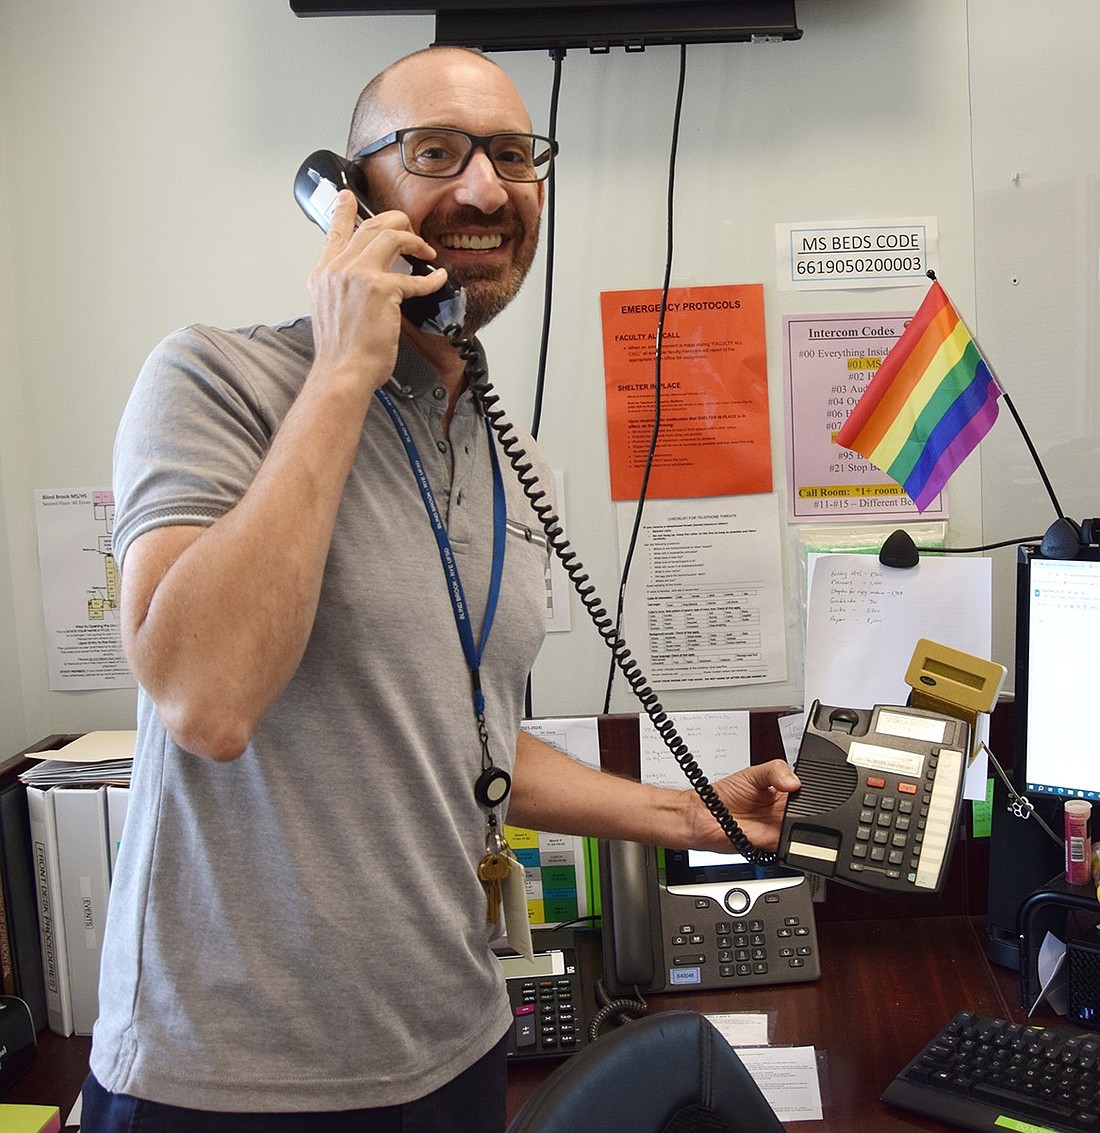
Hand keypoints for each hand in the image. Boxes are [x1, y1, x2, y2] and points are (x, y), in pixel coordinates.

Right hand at [307, 191, 448, 394]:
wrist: (342, 371)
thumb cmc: (340, 352)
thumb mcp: (330, 311)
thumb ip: (342, 289)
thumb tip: (361, 285)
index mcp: (324, 274)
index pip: (335, 233)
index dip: (343, 211)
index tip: (348, 197)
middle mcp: (338, 268)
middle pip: (370, 226)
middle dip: (396, 222)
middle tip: (411, 230)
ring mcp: (358, 275)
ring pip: (392, 236)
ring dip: (415, 240)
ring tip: (426, 251)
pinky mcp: (381, 289)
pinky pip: (415, 277)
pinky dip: (431, 278)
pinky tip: (438, 278)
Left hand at [686, 759, 799, 853]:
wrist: (704, 817)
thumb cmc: (724, 794)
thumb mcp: (752, 773)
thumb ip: (775, 771)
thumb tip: (795, 781)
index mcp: (783, 791)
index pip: (806, 790)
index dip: (809, 788)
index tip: (802, 785)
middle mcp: (783, 811)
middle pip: (809, 812)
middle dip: (807, 808)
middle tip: (791, 801)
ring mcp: (779, 828)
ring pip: (803, 830)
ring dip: (799, 825)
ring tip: (779, 814)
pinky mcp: (773, 844)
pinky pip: (790, 847)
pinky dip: (790, 842)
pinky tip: (777, 829)